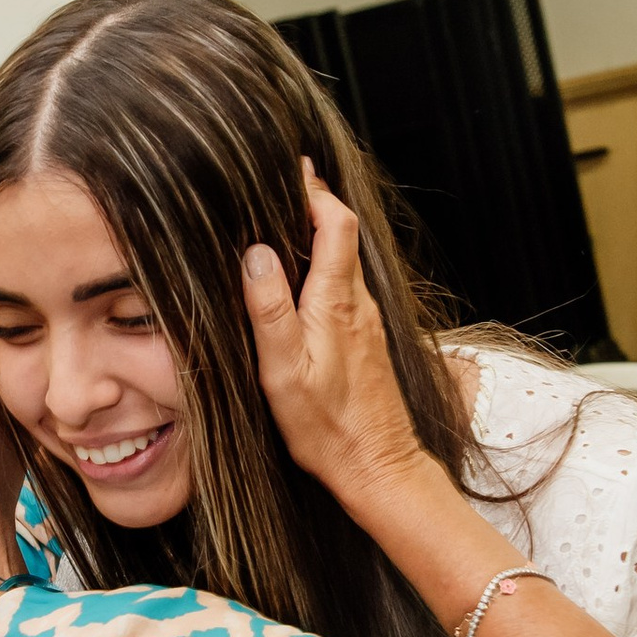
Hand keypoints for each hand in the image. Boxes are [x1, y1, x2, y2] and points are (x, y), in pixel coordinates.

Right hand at [242, 163, 425, 510]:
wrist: (378, 467)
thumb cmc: (327, 426)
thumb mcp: (282, 369)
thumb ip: (270, 309)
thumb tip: (257, 252)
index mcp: (337, 302)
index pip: (336, 223)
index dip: (315, 191)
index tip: (292, 169)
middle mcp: (358, 304)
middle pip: (342, 235)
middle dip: (313, 205)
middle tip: (278, 186)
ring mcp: (366, 323)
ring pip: (343, 262)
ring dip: (317, 237)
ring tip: (280, 225)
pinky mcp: (366, 342)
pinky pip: (343, 288)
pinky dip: (322, 269)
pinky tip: (300, 281)